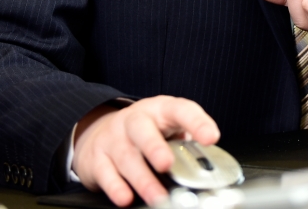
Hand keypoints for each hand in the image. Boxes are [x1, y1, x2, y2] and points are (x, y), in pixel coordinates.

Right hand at [72, 95, 218, 206]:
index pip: (181, 110)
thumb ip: (186, 140)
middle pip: (143, 130)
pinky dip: (116, 187)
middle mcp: (134, 121)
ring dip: (142, 179)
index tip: (210, 138)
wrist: (100, 131)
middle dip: (155, 147)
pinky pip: (105, 173)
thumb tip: (207, 162)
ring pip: (126, 157)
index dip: (196, 122)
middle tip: (167, 164)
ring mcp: (113, 138)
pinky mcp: (97, 158)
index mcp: (160, 110)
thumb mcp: (167, 127)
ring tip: (157, 196)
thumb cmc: (145, 131)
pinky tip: (126, 198)